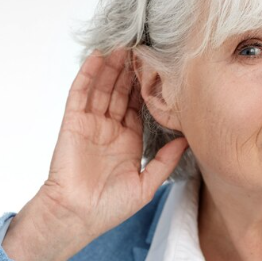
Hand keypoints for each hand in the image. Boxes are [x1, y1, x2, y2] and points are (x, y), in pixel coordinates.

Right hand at [2, 49, 188, 260]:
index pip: (139, 105)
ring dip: (111, 66)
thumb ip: (165, 161)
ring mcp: (91, 123)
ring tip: (122, 44)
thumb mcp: (146, 185)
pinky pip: (80, 94)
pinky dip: (88, 75)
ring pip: (103, 87)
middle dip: (131, 69)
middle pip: (121, 91)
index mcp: (128, 140)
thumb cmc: (109, 207)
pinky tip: (97, 57)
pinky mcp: (73, 122)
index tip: (161, 67)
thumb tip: (188, 140)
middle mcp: (110, 128)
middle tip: (143, 46)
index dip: (148, 86)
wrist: (78, 216)